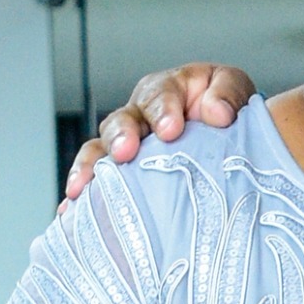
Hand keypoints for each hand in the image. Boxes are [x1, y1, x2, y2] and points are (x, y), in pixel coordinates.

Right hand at [62, 64, 258, 205]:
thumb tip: (217, 113)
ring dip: (90, 167)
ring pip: (99, 151)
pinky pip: (95, 184)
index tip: (171, 130)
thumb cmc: (226, 112)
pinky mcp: (120, 177)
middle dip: (121, 136)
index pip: (159, 95)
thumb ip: (227, 94)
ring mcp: (126, 147)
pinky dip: (81, 197)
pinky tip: (69, 213)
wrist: (227, 142)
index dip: (162, 111)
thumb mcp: (234, 90)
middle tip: (125, 152)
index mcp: (166, 91)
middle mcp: (139, 117)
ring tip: (81, 187)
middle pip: (121, 121)